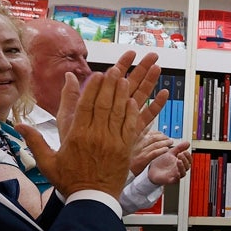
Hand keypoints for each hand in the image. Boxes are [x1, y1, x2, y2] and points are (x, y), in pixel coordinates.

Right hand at [22, 51, 168, 197]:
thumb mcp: (47, 162)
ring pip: (118, 113)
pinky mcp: (125, 149)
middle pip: (104, 104)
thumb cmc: (69, 181)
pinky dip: (132, 113)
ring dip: (122, 94)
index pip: (86, 106)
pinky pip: (130, 126)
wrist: (92, 199)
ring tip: (124, 79)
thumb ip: (34, 141)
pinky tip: (133, 101)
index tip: (97, 75)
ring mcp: (113, 142)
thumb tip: (17, 125)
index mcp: (77, 136)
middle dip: (109, 85)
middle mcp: (96, 136)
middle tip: (113, 70)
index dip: (92, 88)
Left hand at [53, 51, 167, 142]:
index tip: (131, 53)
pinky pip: (147, 117)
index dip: (122, 65)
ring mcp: (124, 121)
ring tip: (158, 67)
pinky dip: (156, 106)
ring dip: (150, 82)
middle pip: (129, 85)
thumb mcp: (66, 120)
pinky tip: (164, 94)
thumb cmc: (73, 150)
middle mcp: (114, 111)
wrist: (85, 177)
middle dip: (140, 69)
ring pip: (140, 97)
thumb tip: (68, 75)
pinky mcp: (133, 134)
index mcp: (100, 106)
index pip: (112, 80)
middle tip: (153, 55)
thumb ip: (69, 98)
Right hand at [131, 129, 173, 175]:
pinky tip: (166, 149)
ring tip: (170, 142)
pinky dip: (161, 150)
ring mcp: (140, 152)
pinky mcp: (143, 159)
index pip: (146, 132)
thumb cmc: (128, 160)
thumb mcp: (130, 147)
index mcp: (134, 141)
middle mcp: (137, 145)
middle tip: (168, 138)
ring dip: (164, 142)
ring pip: (155, 144)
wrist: (124, 171)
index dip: (155, 132)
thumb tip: (147, 131)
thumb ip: (137, 139)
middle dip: (162, 137)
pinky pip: (154, 153)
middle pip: (153, 137)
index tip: (161, 133)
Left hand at [145, 140, 190, 185]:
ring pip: (183, 172)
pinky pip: (177, 179)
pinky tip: (176, 171)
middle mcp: (179, 169)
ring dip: (182, 167)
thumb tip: (188, 143)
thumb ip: (179, 148)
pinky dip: (178, 175)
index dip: (188, 156)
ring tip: (179, 160)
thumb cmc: (161, 162)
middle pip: (187, 166)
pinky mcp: (171, 180)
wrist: (151, 169)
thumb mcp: (170, 153)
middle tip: (180, 154)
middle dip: (185, 160)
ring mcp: (175, 175)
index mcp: (180, 163)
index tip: (185, 151)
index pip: (189, 160)